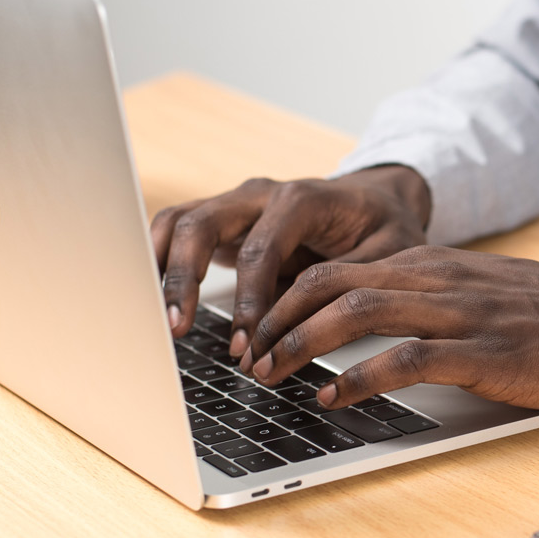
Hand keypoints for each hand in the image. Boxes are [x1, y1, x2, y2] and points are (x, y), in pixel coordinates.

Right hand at [151, 166, 430, 355]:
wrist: (377, 199)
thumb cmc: (384, 226)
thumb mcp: (387, 253)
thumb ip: (349, 282)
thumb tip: (309, 325)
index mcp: (302, 198)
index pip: (261, 248)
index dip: (249, 299)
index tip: (245, 342)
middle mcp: (260, 194)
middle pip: (203, 224)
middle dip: (185, 278)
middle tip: (176, 329)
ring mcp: (236, 204)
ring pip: (178, 223)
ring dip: (161, 269)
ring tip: (154, 319)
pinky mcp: (223, 222)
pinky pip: (177, 233)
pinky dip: (158, 262)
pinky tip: (150, 301)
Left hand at [241, 246, 538, 411]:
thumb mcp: (485, 289)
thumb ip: (434, 293)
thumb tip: (379, 312)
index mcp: (437, 264)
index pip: (339, 267)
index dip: (286, 297)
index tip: (258, 330)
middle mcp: (440, 279)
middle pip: (333, 281)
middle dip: (276, 317)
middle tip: (247, 355)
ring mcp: (462, 314)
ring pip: (359, 310)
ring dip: (301, 342)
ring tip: (270, 373)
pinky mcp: (485, 353)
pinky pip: (407, 357)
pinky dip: (358, 376)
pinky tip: (332, 396)